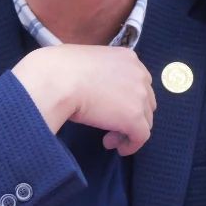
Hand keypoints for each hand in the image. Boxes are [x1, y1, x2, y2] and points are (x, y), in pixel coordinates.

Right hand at [12, 45, 156, 155]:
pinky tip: (117, 148)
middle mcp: (139, 74)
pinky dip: (131, 145)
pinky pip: (141, 137)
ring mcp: (140, 95)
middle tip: (111, 125)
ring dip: (128, 130)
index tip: (112, 109)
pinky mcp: (134, 117)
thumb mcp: (87, 64)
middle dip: (131, 114)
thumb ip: (100, 74)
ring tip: (108, 139)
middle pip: (146, 101)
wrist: (59, 80)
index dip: (127, 98)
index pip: (137, 82)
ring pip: (145, 120)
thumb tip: (94, 89)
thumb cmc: (62, 70)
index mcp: (127, 57)